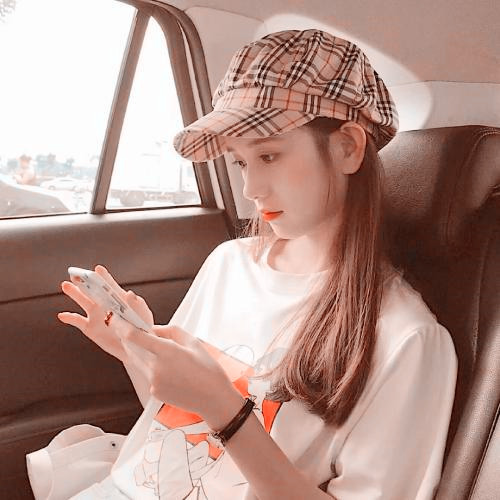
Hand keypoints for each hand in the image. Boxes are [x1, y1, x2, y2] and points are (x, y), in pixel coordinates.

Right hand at [57, 265, 153, 362]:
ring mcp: (96, 315)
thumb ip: (137, 304)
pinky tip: (62, 315)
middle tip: (75, 273)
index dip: (104, 276)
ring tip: (65, 284)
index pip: (110, 285)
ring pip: (83, 301)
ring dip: (74, 293)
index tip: (97, 269)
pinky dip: (70, 318)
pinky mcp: (90, 328)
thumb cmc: (142, 327)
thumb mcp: (143, 315)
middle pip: (93, 290)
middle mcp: (104, 304)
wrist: (136, 346)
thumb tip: (130, 294)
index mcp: (118, 298)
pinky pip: (78, 321)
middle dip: (84, 281)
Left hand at [122, 325, 243, 427]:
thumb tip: (152, 330)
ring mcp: (153, 382)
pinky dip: (149, 365)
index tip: (116, 319)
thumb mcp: (192, 341)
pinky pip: (146, 373)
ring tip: (151, 345)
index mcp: (167, 352)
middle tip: (129, 327)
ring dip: (138, 350)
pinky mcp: (154, 392)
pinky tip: (165, 365)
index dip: (122, 326)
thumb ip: (169, 331)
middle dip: (127, 337)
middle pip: (131, 348)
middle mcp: (156, 368)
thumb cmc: (207, 369)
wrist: (214, 398)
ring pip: (137, 360)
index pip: (135, 336)